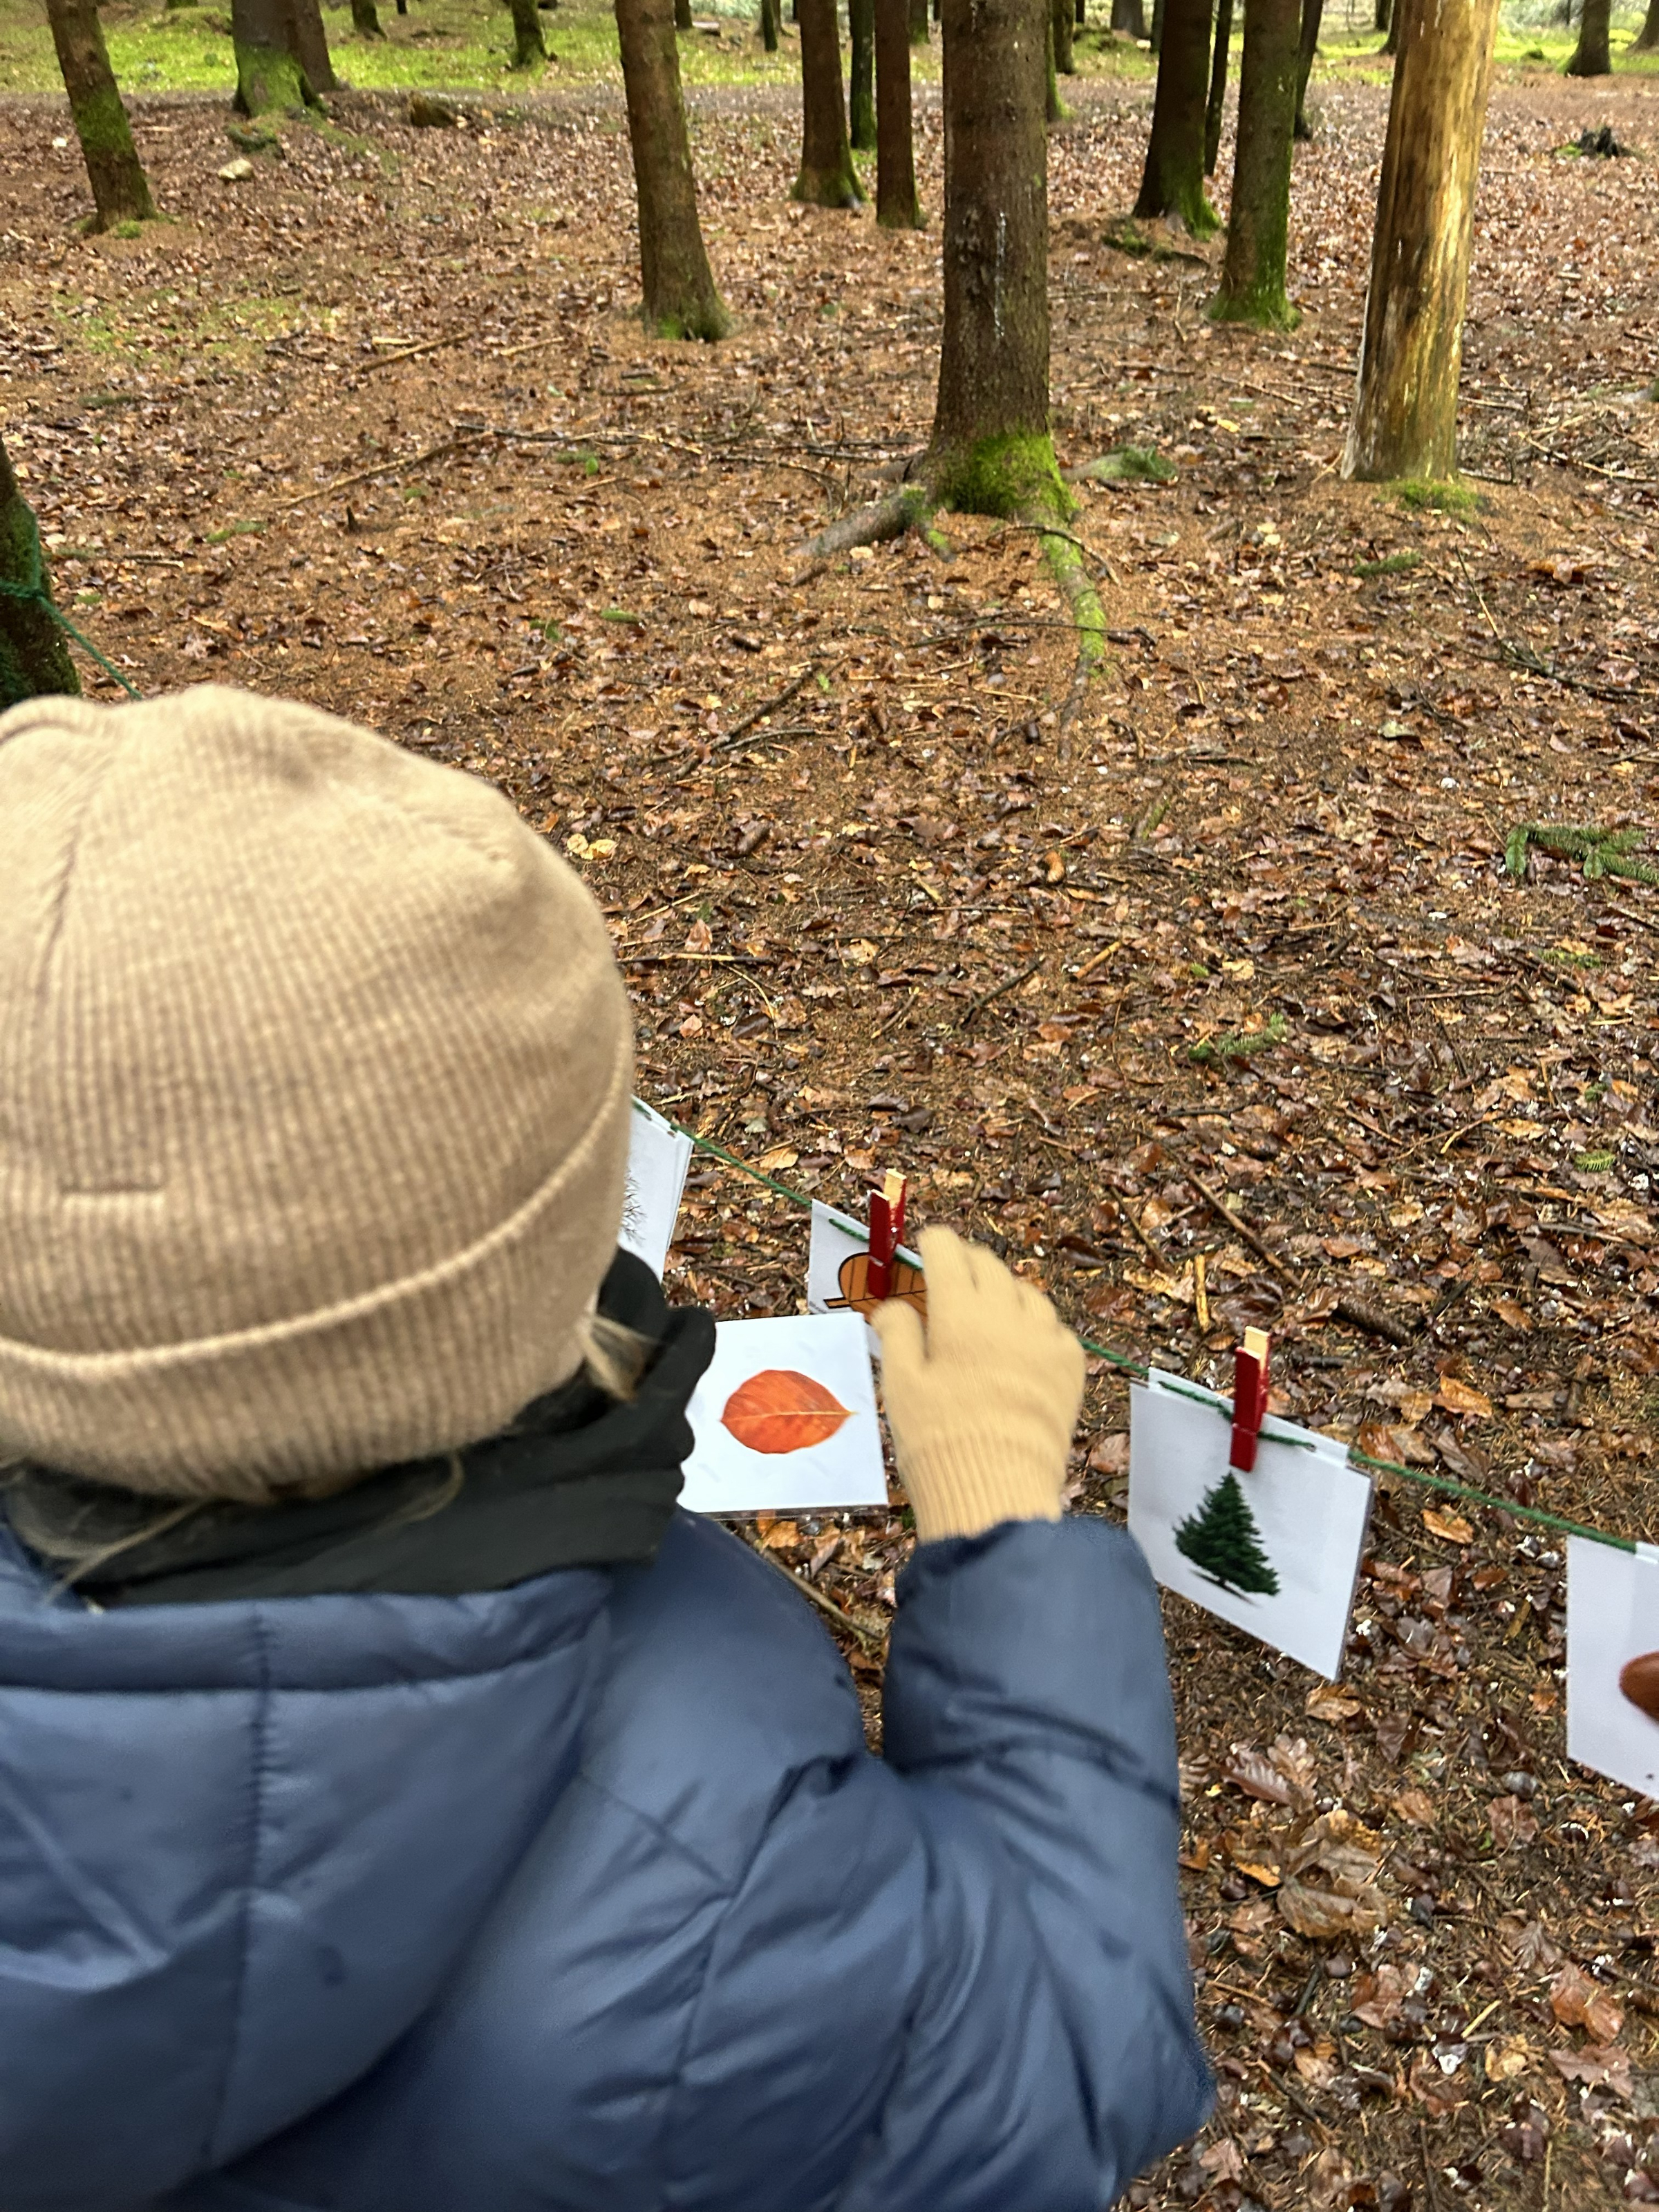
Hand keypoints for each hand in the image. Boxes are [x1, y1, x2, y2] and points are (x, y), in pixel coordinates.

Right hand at [871, 1227, 1085, 1543]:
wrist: (996, 1493)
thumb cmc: (937, 1437)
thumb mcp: (900, 1385)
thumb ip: (897, 1335)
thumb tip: (893, 1307)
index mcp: (960, 1312)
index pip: (949, 1252)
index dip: (934, 1242)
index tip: (926, 1244)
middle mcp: (1008, 1315)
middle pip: (990, 1266)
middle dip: (967, 1262)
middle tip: (952, 1272)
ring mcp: (1046, 1340)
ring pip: (1027, 1293)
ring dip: (1004, 1290)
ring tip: (988, 1306)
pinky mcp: (1071, 1368)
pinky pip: (1055, 1329)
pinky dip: (1035, 1326)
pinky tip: (1022, 1343)